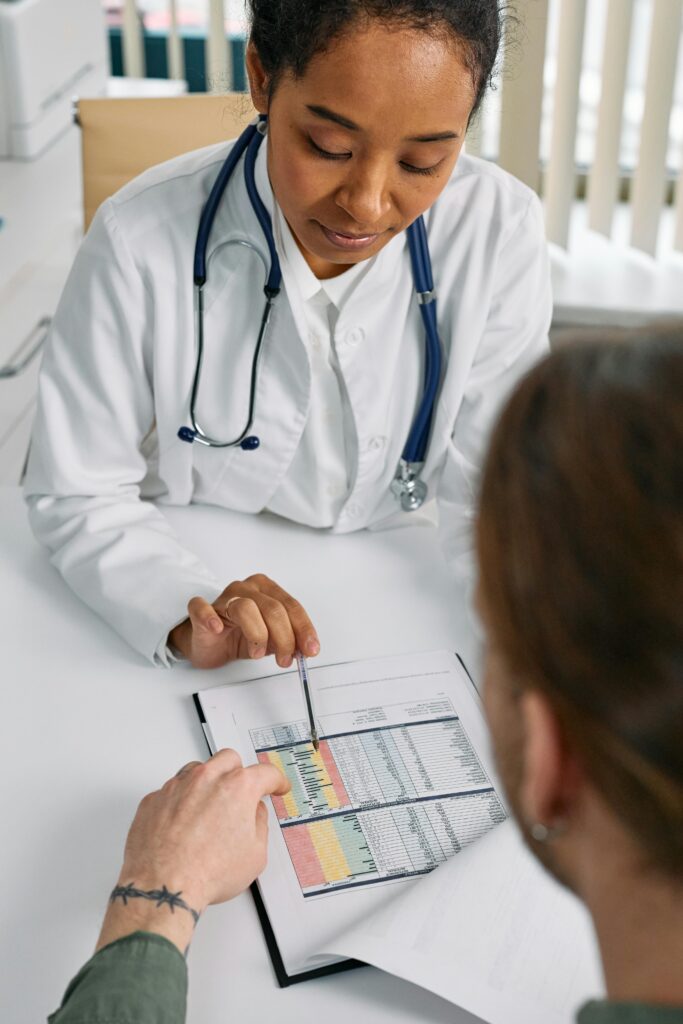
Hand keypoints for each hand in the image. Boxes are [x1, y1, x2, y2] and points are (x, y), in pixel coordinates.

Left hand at [96, 749, 289, 952]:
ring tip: (209, 809)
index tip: (276, 785)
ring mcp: (177, 786)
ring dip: (207, 782)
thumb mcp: (255, 854)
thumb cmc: (207, 872)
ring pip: (197, 769)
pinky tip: (184, 822)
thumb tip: (254, 815)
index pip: (265, 773)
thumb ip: (259, 824)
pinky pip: (172, 790)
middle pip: (229, 759)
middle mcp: (206, 779)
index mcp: (238, 788)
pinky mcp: (154, 799)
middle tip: (241, 793)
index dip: (276, 780)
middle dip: (239, 772)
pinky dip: (180, 800)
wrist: (164, 885)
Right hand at [168, 573, 319, 669]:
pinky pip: (201, 607)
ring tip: (258, 653)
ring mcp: (223, 597)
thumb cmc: (239, 635)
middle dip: (284, 637)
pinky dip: (210, 618)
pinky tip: (218, 629)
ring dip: (257, 635)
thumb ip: (288, 640)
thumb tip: (306, 649)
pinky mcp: (201, 610)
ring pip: (245, 608)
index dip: (303, 629)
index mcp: (267, 590)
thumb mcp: (271, 639)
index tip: (310, 649)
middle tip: (285, 658)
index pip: (291, 606)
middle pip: (272, 608)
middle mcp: (246, 589)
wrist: (208, 644)